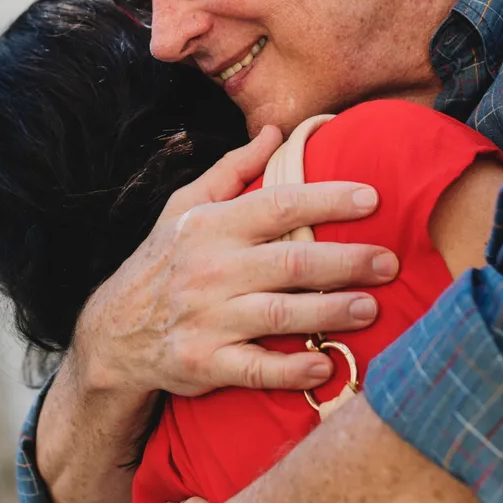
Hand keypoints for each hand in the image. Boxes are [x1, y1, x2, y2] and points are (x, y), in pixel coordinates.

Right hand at [79, 126, 398, 397]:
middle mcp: (211, 270)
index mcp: (212, 226)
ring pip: (280, 314)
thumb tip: (276, 131)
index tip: (372, 198)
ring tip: (371, 307)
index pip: (278, 205)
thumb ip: (232, 170)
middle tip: (389, 261)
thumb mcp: (184, 207)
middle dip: (346, 261)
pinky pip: (256, 368)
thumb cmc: (164, 263)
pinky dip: (292, 370)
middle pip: (290, 262)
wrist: (114, 332)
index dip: (328, 200)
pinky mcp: (205, 363)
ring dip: (331, 311)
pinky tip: (326, 366)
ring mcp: (208, 318)